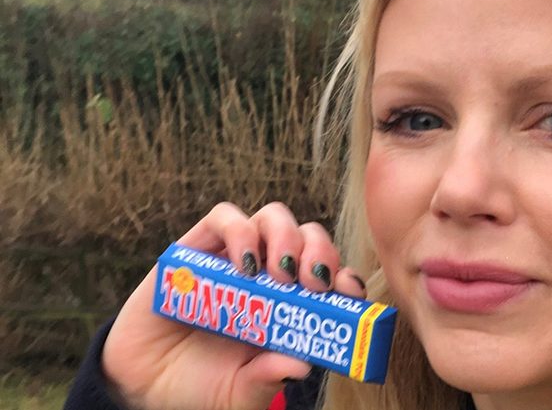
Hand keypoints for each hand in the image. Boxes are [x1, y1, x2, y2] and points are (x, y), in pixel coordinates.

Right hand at [102, 202, 365, 409]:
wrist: (143, 384)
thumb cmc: (202, 387)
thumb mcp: (242, 393)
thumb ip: (268, 379)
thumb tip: (300, 365)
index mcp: (289, 305)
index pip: (329, 275)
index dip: (344, 277)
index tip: (348, 291)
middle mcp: (267, 276)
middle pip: (308, 237)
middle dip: (319, 251)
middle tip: (313, 283)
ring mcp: (233, 257)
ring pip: (274, 218)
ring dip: (286, 236)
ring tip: (279, 273)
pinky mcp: (197, 247)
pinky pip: (224, 217)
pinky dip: (240, 230)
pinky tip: (244, 263)